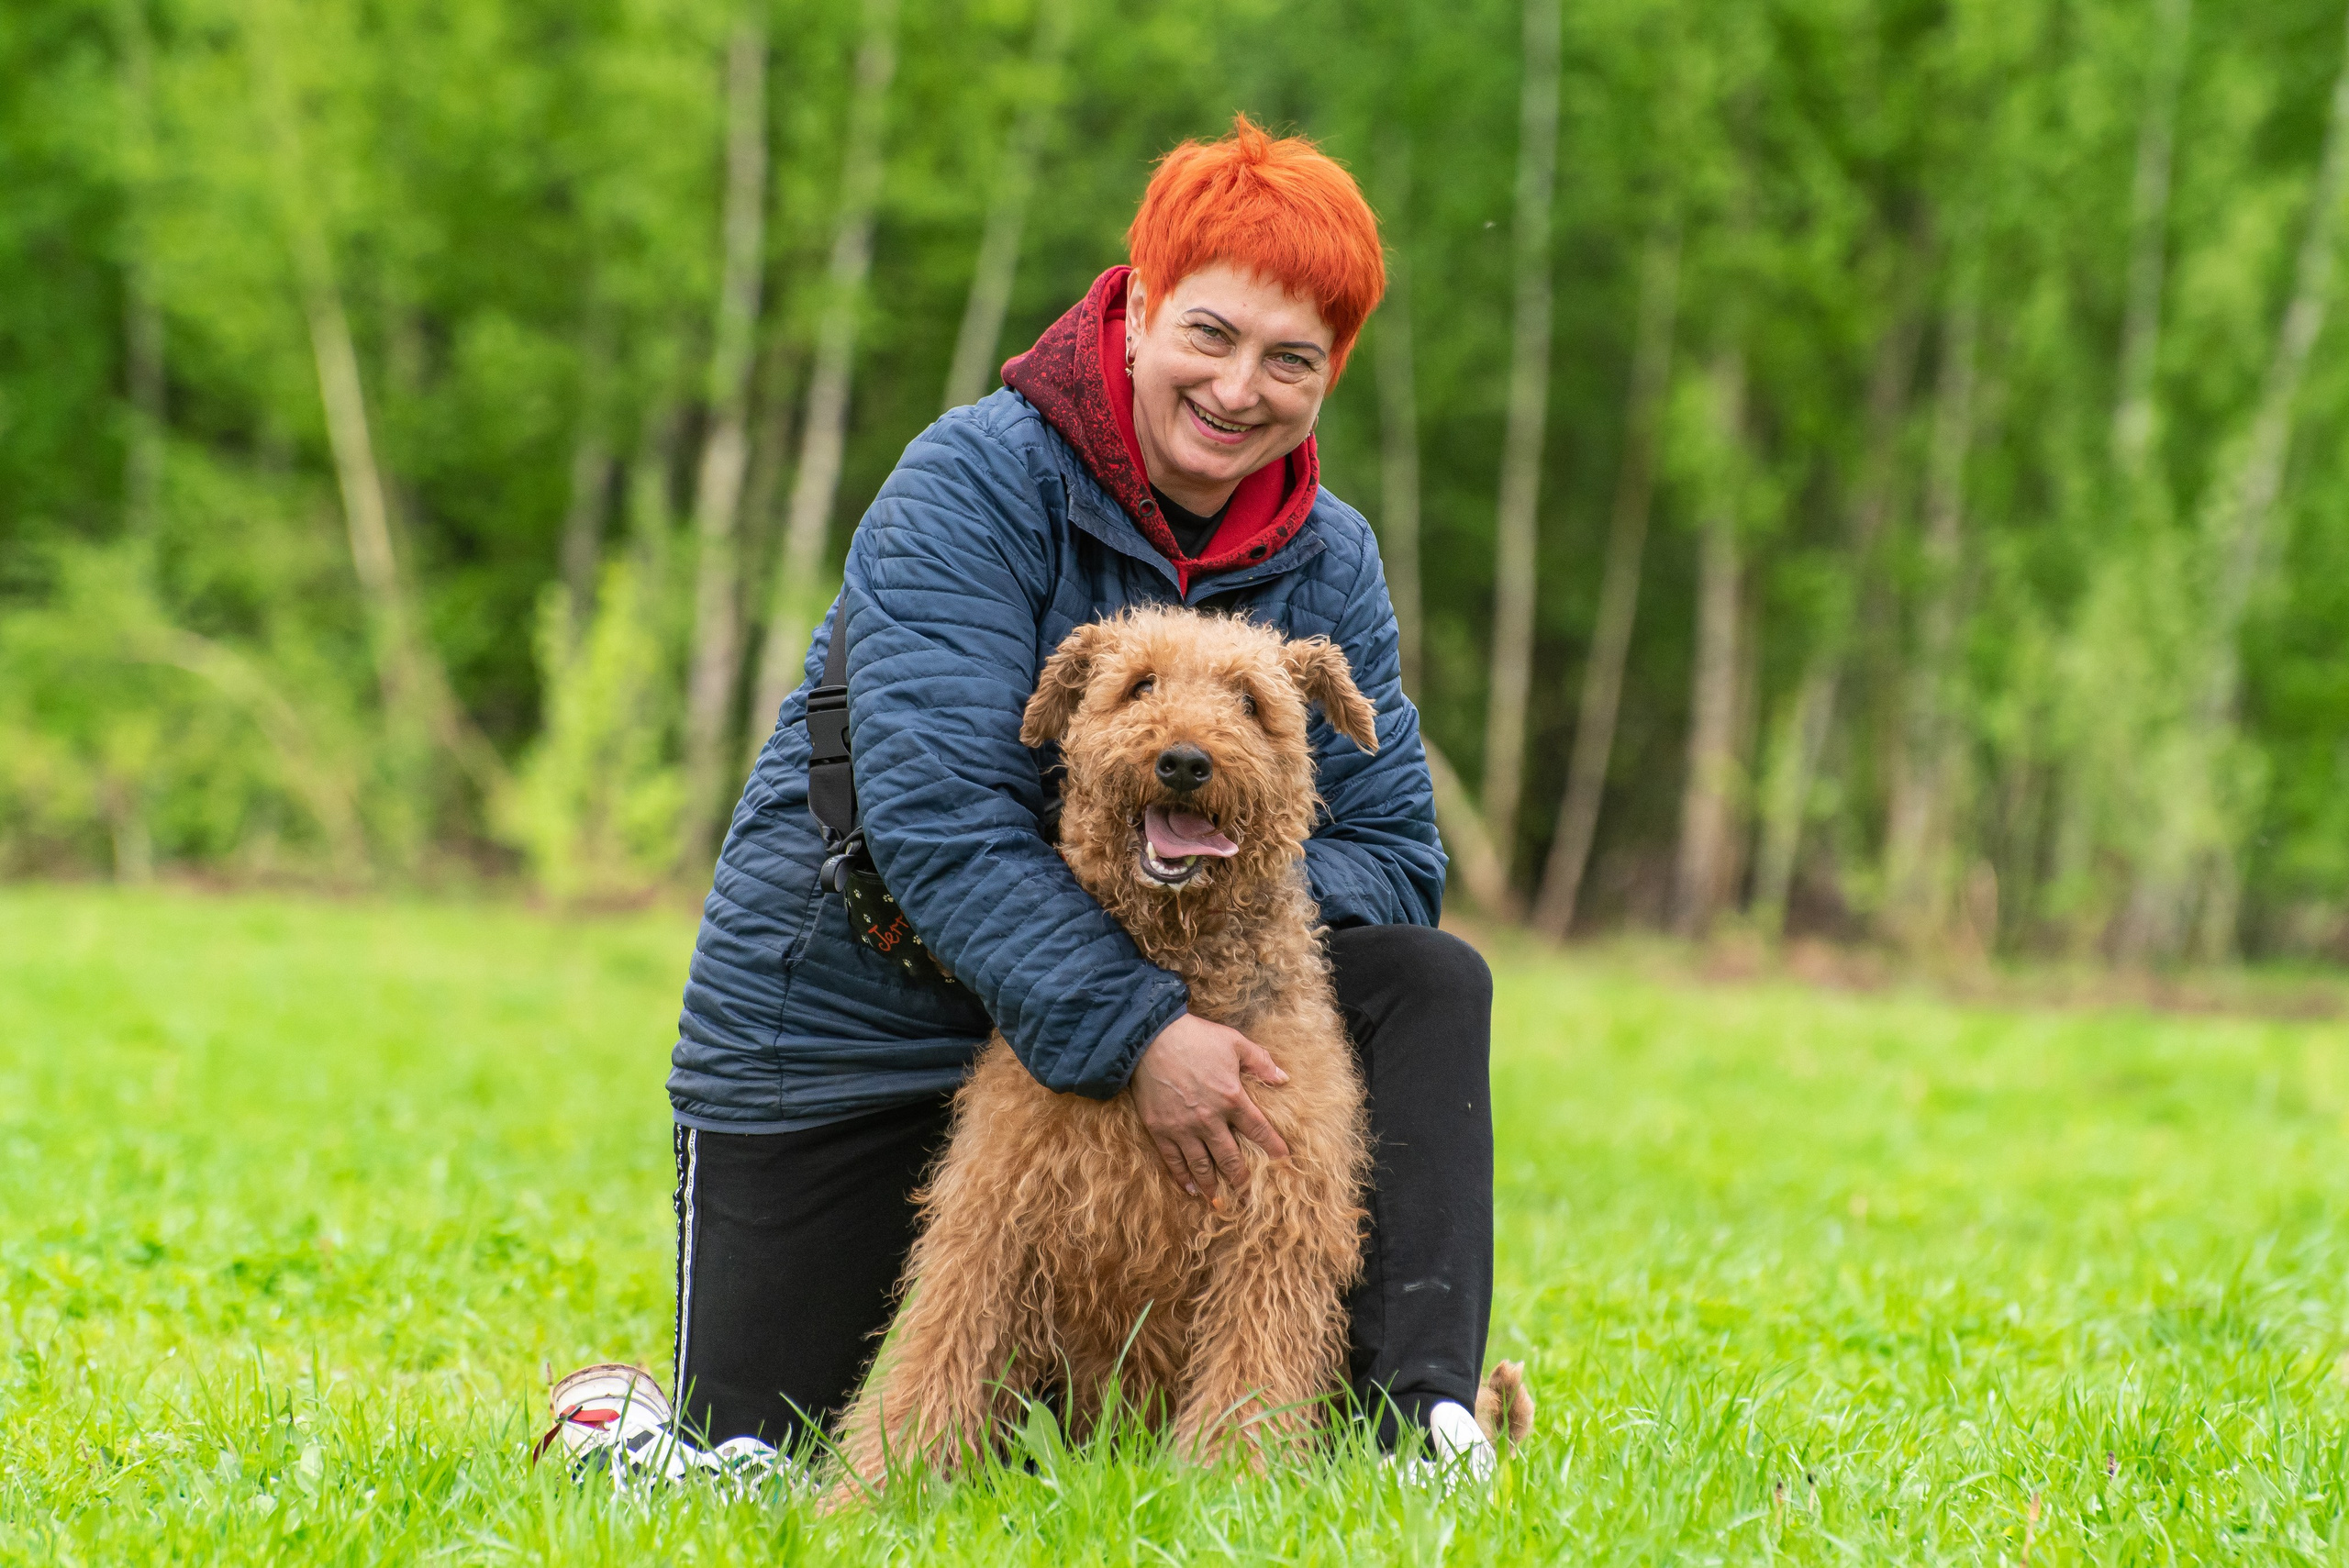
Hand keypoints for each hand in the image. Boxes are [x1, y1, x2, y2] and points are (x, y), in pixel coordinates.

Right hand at [1131, 1012, 1291, 1200]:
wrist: (1148, 1038)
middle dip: (1242, 1179)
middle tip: (1250, 1197)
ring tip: (1221, 1202)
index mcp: (1231, 1098)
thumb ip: (1260, 1061)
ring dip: (1213, 1186)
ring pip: (1202, 1166)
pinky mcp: (1160, 1129)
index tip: (1283, 1161)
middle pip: (1230, 1158)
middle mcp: (1209, 1119)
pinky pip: (1173, 1160)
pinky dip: (1182, 1177)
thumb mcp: (1234, 1042)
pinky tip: (1190, 1189)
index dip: (1273, 1147)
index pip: (1259, 1130)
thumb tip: (1283, 1078)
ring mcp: (1182, 1128)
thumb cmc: (1195, 1037)